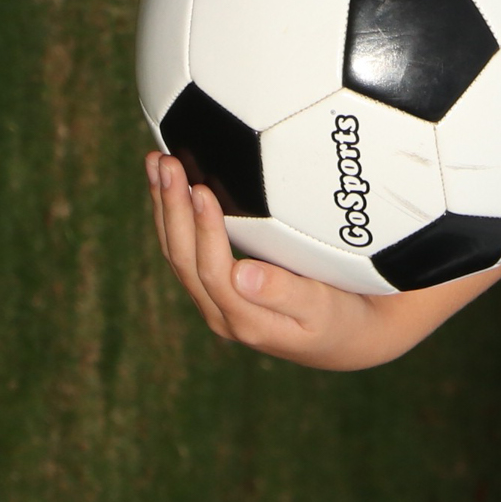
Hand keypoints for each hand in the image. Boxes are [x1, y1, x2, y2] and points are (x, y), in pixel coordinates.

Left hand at [144, 153, 414, 370]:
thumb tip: (242, 273)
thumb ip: (284, 292)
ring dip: (165, 208)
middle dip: (172, 208)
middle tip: (166, 162)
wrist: (344, 339)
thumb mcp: (323, 308)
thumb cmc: (342, 318)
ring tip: (156, 163)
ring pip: (178, 254)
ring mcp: (215, 303)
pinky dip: (174, 216)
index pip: (212, 272)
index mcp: (247, 321)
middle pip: (184, 260)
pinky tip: (169, 186)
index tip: (202, 188)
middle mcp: (222, 315)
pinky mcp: (216, 289)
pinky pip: (185, 251)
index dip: (204, 229)